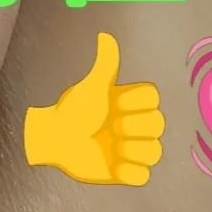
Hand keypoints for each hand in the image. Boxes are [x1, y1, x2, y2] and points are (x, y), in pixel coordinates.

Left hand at [23, 32, 164, 184]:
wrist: (53, 139)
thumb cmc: (71, 110)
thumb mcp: (91, 87)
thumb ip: (105, 64)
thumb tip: (105, 35)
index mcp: (128, 103)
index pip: (153, 98)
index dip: (135, 102)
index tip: (114, 102)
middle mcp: (133, 125)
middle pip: (158, 124)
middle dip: (133, 125)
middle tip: (110, 126)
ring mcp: (130, 149)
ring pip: (155, 152)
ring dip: (132, 149)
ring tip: (111, 147)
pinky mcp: (124, 172)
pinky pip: (143, 176)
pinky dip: (130, 172)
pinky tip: (112, 164)